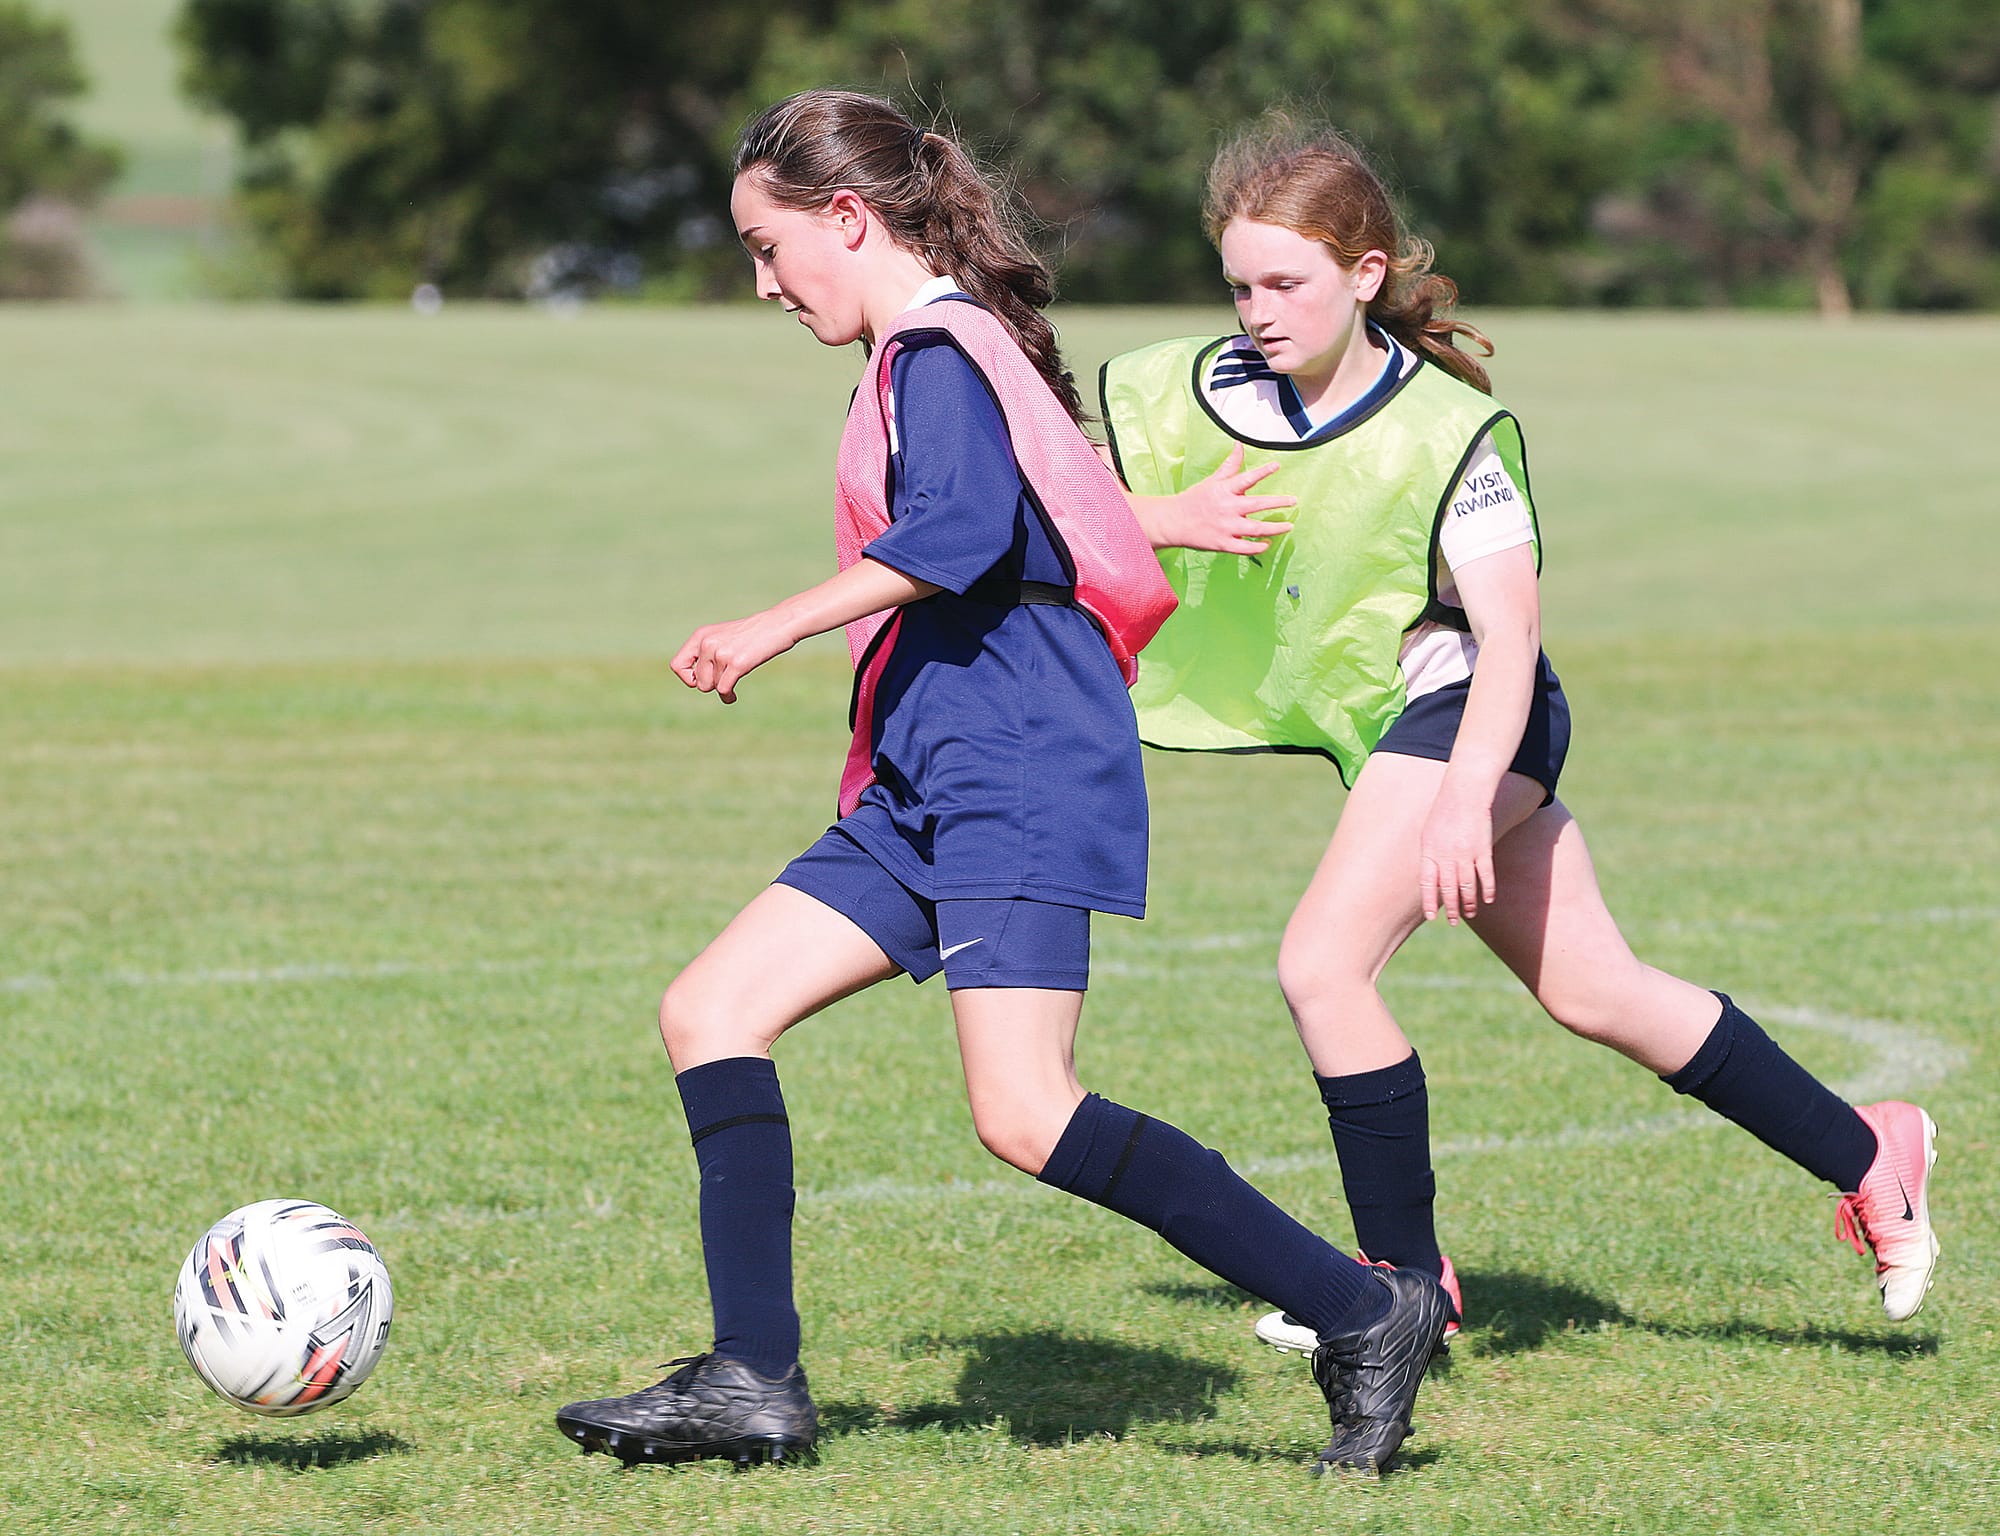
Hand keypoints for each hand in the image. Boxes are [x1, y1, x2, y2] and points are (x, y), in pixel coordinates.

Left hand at [671, 608, 797, 703]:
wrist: (779, 624)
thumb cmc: (753, 634)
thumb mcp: (723, 637)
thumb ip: (707, 653)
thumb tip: (696, 682)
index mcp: (701, 635)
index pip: (677, 666)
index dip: (688, 678)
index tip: (701, 679)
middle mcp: (708, 643)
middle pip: (698, 682)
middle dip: (711, 685)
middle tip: (724, 679)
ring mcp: (722, 653)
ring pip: (711, 686)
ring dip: (723, 688)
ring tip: (732, 683)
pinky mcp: (738, 663)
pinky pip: (724, 689)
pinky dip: (728, 697)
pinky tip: (733, 696)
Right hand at [1152, 445, 1295, 553]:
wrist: (1173, 522)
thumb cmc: (1194, 500)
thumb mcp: (1213, 480)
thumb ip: (1231, 465)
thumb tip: (1239, 445)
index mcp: (1224, 490)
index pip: (1246, 478)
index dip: (1263, 472)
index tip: (1277, 466)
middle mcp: (1227, 508)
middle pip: (1257, 504)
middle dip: (1278, 502)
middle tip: (1293, 501)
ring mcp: (1225, 527)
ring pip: (1255, 529)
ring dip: (1274, 528)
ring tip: (1288, 526)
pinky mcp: (1222, 543)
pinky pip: (1244, 548)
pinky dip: (1257, 547)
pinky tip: (1267, 544)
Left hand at [1419, 786, 1496, 924]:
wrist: (1464, 792)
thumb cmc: (1444, 812)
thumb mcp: (1428, 833)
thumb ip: (1429, 856)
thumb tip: (1432, 880)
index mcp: (1430, 851)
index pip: (1428, 883)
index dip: (1430, 901)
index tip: (1432, 917)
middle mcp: (1447, 855)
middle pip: (1449, 889)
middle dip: (1450, 908)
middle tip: (1453, 921)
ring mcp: (1466, 853)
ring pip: (1467, 886)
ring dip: (1468, 903)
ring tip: (1469, 914)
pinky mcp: (1483, 849)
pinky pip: (1486, 875)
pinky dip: (1488, 890)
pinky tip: (1488, 900)